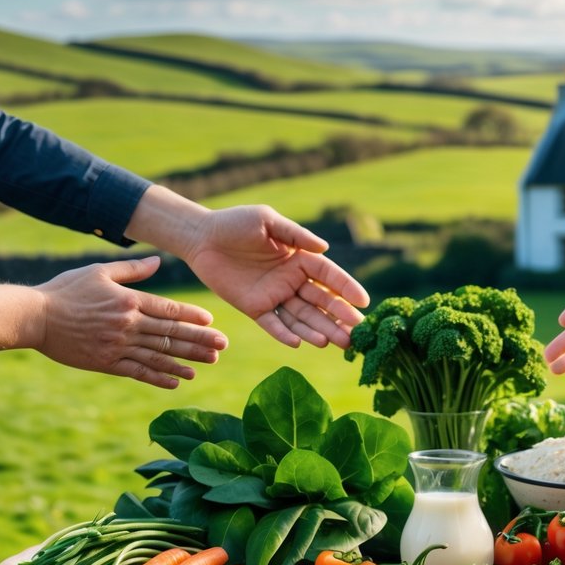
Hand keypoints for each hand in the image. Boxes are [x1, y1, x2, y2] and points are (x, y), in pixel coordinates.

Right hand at [0, 256, 226, 388]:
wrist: (35, 317)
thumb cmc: (66, 289)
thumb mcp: (100, 272)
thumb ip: (132, 270)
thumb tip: (158, 262)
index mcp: (129, 300)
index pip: (169, 310)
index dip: (193, 318)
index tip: (212, 323)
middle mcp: (129, 324)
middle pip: (171, 335)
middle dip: (199, 341)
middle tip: (222, 347)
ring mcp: (118, 346)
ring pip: (160, 355)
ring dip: (185, 361)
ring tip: (207, 365)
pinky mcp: (106, 363)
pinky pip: (139, 372)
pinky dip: (160, 377)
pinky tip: (178, 381)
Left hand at [125, 188, 369, 348]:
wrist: (201, 237)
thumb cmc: (235, 223)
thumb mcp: (267, 221)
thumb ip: (295, 235)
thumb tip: (324, 247)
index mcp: (299, 258)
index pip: (329, 276)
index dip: (346, 288)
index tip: (363, 302)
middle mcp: (291, 280)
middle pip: (321, 301)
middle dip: (339, 316)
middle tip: (356, 331)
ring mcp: (274, 296)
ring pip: (302, 317)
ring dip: (319, 330)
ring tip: (336, 343)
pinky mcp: (254, 308)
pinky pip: (273, 324)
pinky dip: (285, 334)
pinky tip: (300, 343)